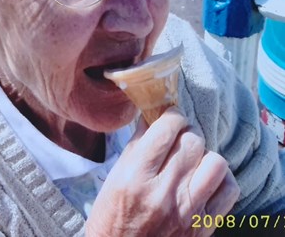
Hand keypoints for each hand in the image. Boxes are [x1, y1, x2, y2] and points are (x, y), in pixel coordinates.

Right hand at [85, 107, 239, 236]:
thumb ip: (136, 144)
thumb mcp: (115, 176)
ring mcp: (187, 211)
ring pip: (215, 162)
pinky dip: (220, 178)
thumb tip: (153, 116)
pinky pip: (229, 190)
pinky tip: (205, 177)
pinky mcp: (203, 226)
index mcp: (136, 177)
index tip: (169, 116)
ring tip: (193, 157)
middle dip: (187, 131)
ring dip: (204, 153)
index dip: (171, 115)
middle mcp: (164, 192)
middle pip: (192, 142)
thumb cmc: (112, 215)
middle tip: (179, 136)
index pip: (166, 130)